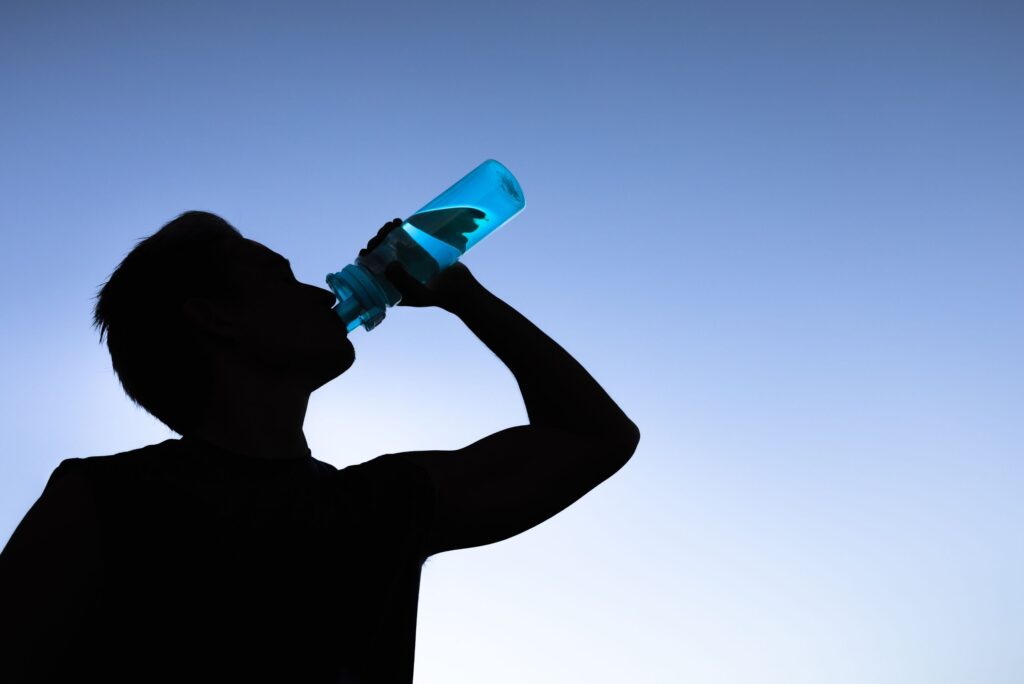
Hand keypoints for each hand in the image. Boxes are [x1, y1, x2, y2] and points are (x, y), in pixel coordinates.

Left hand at [362, 217, 483, 311]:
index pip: (371, 274)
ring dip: (386, 234)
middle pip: (380, 256)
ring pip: (390, 246)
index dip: (365, 261)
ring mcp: (407, 264)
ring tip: (392, 224)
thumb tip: (389, 264)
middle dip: (377, 242)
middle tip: (383, 232)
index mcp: (391, 289)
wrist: (462, 289)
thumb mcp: (419, 293)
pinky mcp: (418, 254)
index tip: (367, 250)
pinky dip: (399, 231)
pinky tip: (399, 223)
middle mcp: (396, 276)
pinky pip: (404, 240)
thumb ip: (404, 282)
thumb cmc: (440, 295)